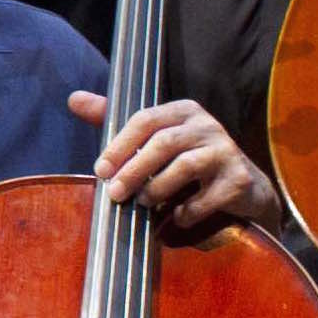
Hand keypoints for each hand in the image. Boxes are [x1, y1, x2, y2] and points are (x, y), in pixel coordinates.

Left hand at [75, 90, 280, 232]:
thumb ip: (114, 121)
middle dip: (134, 171)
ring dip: (157, 189)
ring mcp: (226, 151)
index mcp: (183, 111)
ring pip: (184, 166)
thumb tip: (73, 99)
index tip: (99, 170)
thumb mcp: (154, 139)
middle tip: (114, 194)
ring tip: (143, 204)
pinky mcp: (240, 179)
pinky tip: (175, 218)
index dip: (120, 145)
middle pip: (163, 143)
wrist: (244, 189)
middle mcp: (207, 125)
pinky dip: (185, 211)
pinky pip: (206, 196)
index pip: (145, 119)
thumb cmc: (188, 161)